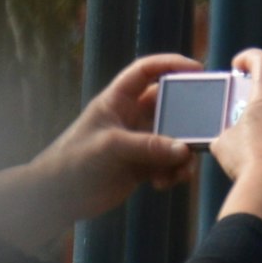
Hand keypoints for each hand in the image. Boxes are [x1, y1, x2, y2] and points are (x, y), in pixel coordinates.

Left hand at [0, 54, 207, 251]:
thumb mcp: (111, 147)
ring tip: (183, 170)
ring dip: (181, 152)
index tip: (197, 68)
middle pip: (167, 107)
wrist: (56, 197)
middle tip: (205, 128)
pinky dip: (172, 172)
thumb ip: (148, 146)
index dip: (171, 65)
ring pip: (171, 138)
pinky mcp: (140, 166)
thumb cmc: (74, 160)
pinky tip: (164, 184)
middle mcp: (129, 117)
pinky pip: (166, 163)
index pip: (146, 72)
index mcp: (117, 100)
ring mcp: (136, 142)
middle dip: (186, 118)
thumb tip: (183, 149)